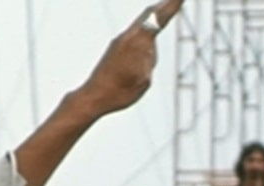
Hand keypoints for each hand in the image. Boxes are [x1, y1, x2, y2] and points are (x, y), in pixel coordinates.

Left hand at [77, 0, 183, 116]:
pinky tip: (146, 32)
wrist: (91, 98)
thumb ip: (149, 59)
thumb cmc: (118, 92)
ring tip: (163, 7)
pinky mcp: (113, 49)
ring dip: (153, 14)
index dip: (172, 5)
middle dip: (163, 5)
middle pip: (148, 14)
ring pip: (139, 23)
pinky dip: (144, 27)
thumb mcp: (144, 79)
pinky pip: (133, 33)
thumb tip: (147, 48)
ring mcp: (118, 42)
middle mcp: (126, 38)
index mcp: (138, 43)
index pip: (159, 18)